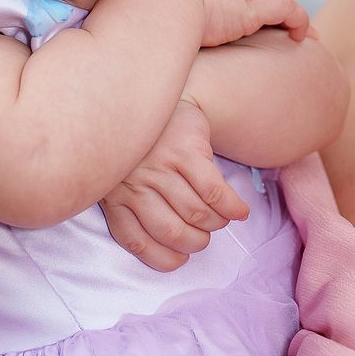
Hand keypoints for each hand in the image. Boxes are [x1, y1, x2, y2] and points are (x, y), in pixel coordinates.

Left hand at [100, 99, 250, 270]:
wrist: (149, 96)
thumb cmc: (138, 147)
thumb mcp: (120, 178)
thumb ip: (132, 209)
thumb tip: (170, 248)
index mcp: (116, 198)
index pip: (137, 242)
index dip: (164, 258)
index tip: (180, 259)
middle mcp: (135, 185)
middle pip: (172, 232)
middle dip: (195, 243)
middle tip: (204, 238)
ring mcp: (160, 167)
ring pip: (196, 214)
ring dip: (215, 224)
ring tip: (220, 220)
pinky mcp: (185, 152)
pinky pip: (214, 192)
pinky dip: (231, 208)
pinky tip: (239, 211)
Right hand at [157, 0, 309, 45]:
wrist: (163, 3)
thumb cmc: (153, 8)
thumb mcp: (158, 5)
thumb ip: (165, 12)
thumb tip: (151, 31)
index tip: (251, 15)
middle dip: (271, 5)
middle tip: (281, 24)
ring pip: (278, 0)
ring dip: (291, 16)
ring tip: (300, 34)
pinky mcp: (258, 6)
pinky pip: (290, 10)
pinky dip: (299, 21)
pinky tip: (301, 37)